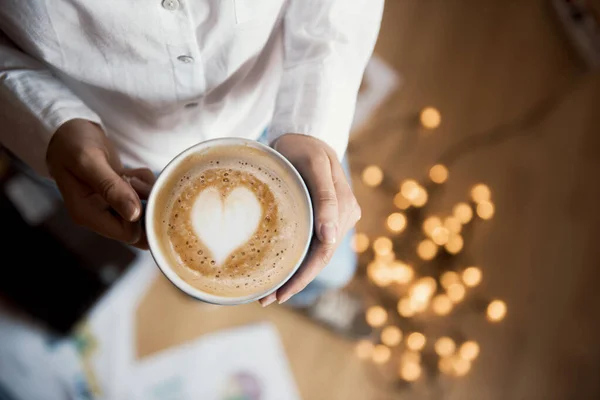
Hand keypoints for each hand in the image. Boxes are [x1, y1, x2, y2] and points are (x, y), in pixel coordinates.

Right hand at [46, 119, 154, 248]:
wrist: (68, 132)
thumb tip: (134, 214)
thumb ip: (110, 187)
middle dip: (145, 202)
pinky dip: (145, 183)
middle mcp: (100, 215)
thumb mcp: (89, 161)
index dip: (140, 215)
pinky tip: (132, 172)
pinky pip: (144, 196)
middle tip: (133, 181)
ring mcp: (111, 206)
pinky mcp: (120, 195)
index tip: (135, 190)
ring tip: (130, 174)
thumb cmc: (72, 144)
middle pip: (140, 226)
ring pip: (145, 210)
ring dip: (146, 190)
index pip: (127, 234)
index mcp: (87, 215)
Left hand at [259, 134, 360, 305]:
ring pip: (315, 253)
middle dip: (295, 281)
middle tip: (267, 299)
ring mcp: (334, 218)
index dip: (304, 276)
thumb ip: (326, 199)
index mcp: (343, 208)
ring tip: (269, 292)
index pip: (324, 251)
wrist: (306, 132)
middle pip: (319, 257)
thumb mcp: (314, 167)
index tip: (281, 293)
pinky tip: (280, 270)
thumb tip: (330, 237)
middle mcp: (342, 217)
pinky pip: (311, 242)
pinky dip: (296, 259)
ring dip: (295, 274)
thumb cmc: (305, 147)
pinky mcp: (324, 216)